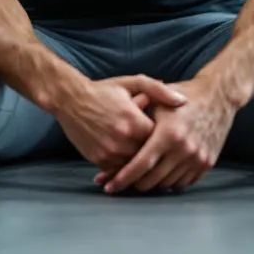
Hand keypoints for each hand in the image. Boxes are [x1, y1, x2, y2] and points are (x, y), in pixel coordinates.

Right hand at [53, 74, 188, 172]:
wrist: (71, 100)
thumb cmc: (105, 90)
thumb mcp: (133, 82)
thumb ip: (159, 91)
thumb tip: (183, 101)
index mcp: (134, 121)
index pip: (160, 139)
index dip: (165, 137)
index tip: (168, 133)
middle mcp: (122, 139)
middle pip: (149, 155)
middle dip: (155, 152)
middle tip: (163, 149)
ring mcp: (109, 152)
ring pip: (135, 166)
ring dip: (142, 163)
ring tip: (150, 157)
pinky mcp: (99, 160)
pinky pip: (119, 170)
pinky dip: (126, 168)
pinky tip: (131, 161)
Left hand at [97, 78, 236, 194]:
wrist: (218, 96)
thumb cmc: (183, 96)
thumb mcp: (157, 99)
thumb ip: (136, 116)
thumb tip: (113, 136)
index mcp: (168, 133)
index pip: (141, 164)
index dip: (122, 178)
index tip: (109, 185)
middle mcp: (183, 149)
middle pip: (152, 180)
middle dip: (134, 184)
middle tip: (121, 182)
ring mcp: (197, 158)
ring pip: (167, 184)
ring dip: (152, 184)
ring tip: (140, 178)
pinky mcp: (207, 162)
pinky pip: (183, 183)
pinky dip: (170, 182)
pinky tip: (160, 175)